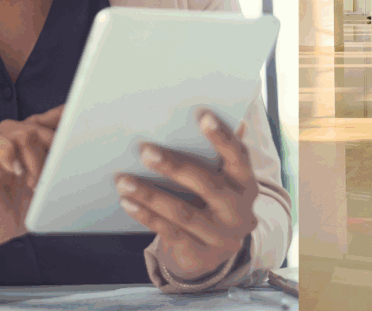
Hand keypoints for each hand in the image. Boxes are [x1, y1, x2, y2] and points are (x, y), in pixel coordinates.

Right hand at [0, 105, 64, 253]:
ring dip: (31, 156)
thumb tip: (79, 146)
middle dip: (51, 146)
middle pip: (36, 124)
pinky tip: (14, 170)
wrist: (1, 229)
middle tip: (54, 171)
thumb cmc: (27, 204)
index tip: (77, 122)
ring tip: (33, 181)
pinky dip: (5, 152)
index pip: (47, 119)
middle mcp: (15, 141)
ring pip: (17, 130)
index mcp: (34, 142)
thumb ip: (63, 161)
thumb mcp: (53, 181)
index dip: (61, 118)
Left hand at [115, 109, 258, 280]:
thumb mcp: (223, 182)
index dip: (222, 138)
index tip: (203, 116)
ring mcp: (221, 237)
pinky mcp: (200, 255)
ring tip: (123, 180)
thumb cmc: (214, 204)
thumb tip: (227, 118)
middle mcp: (240, 211)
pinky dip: (147, 216)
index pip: (238, 158)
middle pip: (208, 185)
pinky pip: (170, 233)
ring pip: (183, 212)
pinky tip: (128, 202)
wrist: (213, 254)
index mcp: (247, 186)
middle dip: (175, 166)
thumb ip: (223, 155)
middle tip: (145, 151)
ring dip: (150, 194)